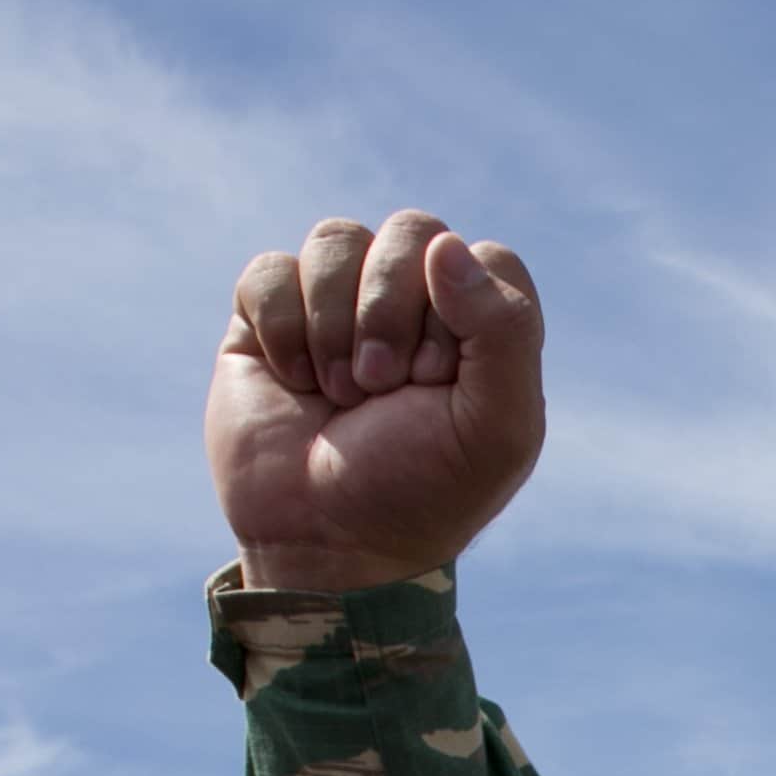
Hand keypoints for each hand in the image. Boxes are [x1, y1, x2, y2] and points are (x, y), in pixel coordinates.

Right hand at [212, 210, 545, 591]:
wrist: (327, 544)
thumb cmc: (422, 491)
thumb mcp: (496, 429)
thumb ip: (505, 331)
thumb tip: (445, 246)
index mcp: (480, 324)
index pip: (483, 257)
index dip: (460, 312)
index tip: (439, 382)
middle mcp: (413, 301)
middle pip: (410, 231)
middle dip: (390, 311)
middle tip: (380, 387)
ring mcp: (339, 304)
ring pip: (336, 239)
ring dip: (334, 323)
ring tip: (339, 393)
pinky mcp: (270, 317)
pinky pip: (271, 271)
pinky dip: (282, 328)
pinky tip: (295, 383)